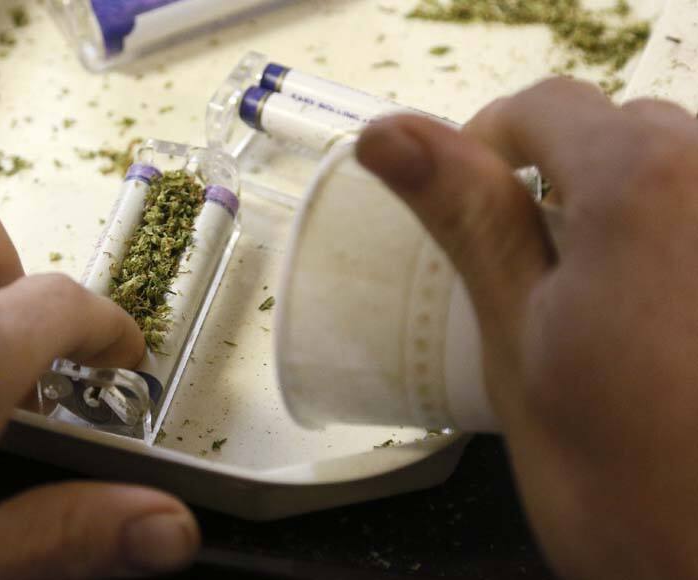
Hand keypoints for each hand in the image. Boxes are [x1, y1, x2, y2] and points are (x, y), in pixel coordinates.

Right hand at [358, 78, 697, 579]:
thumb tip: (389, 135)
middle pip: (613, 131)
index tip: (459, 213)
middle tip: (517, 272)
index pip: (543, 107)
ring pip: (669, 169)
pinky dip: (663, 238)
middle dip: (552, 180)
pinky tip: (653, 316)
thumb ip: (467, 220)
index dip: (482, 148)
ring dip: (612, 210)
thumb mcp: (516, 340)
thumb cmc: (620, 477)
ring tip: (585, 303)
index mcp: (646, 181)